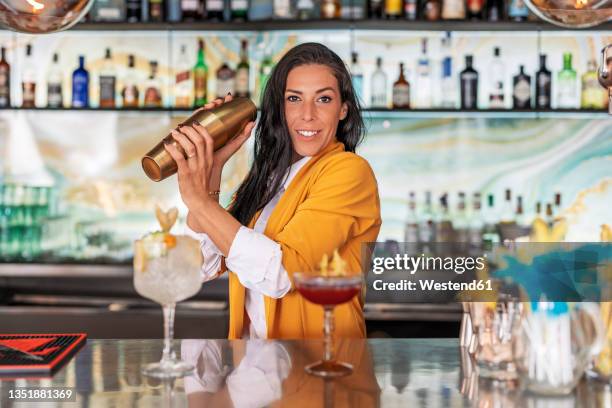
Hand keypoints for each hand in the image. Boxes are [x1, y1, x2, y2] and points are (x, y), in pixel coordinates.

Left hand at [165, 94, 254, 217]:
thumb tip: (188, 152)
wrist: (201, 202)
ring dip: (181, 137)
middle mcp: (204, 162)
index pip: (209, 140)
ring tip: (173, 132)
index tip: (193, 124)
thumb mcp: (204, 171)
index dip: (201, 129)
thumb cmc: (201, 188)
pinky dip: (172, 149)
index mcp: (210, 160)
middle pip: (200, 140)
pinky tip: (167, 144)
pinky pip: (179, 159)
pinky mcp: (186, 174)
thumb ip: (199, 162)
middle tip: (180, 127)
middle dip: (189, 130)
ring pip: (190, 147)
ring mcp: (195, 168)